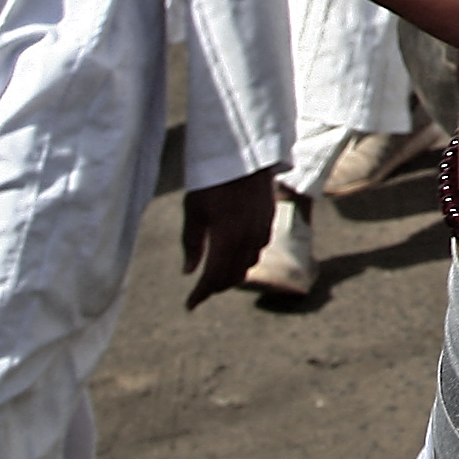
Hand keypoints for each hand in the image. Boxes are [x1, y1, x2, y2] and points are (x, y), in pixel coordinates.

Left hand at [180, 171, 272, 306]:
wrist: (243, 153)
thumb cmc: (212, 181)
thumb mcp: (193, 211)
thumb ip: (192, 244)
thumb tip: (188, 271)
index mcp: (227, 238)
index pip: (213, 278)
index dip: (201, 294)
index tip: (190, 305)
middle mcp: (248, 239)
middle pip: (233, 276)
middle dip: (215, 287)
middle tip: (200, 292)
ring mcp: (262, 230)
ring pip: (248, 265)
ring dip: (232, 274)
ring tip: (216, 274)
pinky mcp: (269, 221)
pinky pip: (258, 250)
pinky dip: (244, 259)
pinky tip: (234, 254)